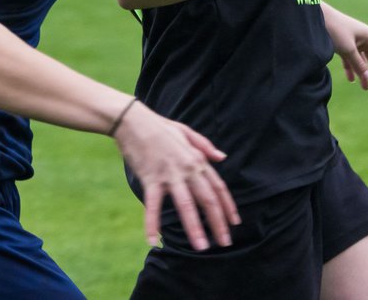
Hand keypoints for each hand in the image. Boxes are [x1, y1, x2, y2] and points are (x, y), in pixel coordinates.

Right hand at [112, 102, 239, 249]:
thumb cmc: (159, 126)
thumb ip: (205, 146)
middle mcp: (187, 168)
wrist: (133, 120)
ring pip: (186, 205)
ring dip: (195, 228)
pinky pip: (152, 206)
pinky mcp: (150, 178)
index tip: (234, 224)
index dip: (227, 207)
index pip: (218, 187)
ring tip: (202, 247)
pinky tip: (153, 241)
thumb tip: (222, 157)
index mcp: (197, 159)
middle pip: (207, 200)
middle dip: (218, 223)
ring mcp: (169, 174)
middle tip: (225, 243)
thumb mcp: (187, 132)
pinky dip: (152, 224)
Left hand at [324, 8, 367, 92]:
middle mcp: (365, 39)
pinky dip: (352, 69)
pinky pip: (351, 59)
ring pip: (363, 61)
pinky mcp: (344, 44)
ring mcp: (354, 41)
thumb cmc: (335, 29)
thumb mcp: (348, 49)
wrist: (317, 17)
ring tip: (365, 88)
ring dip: (364, 74)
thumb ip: (359, 64)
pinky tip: (351, 80)